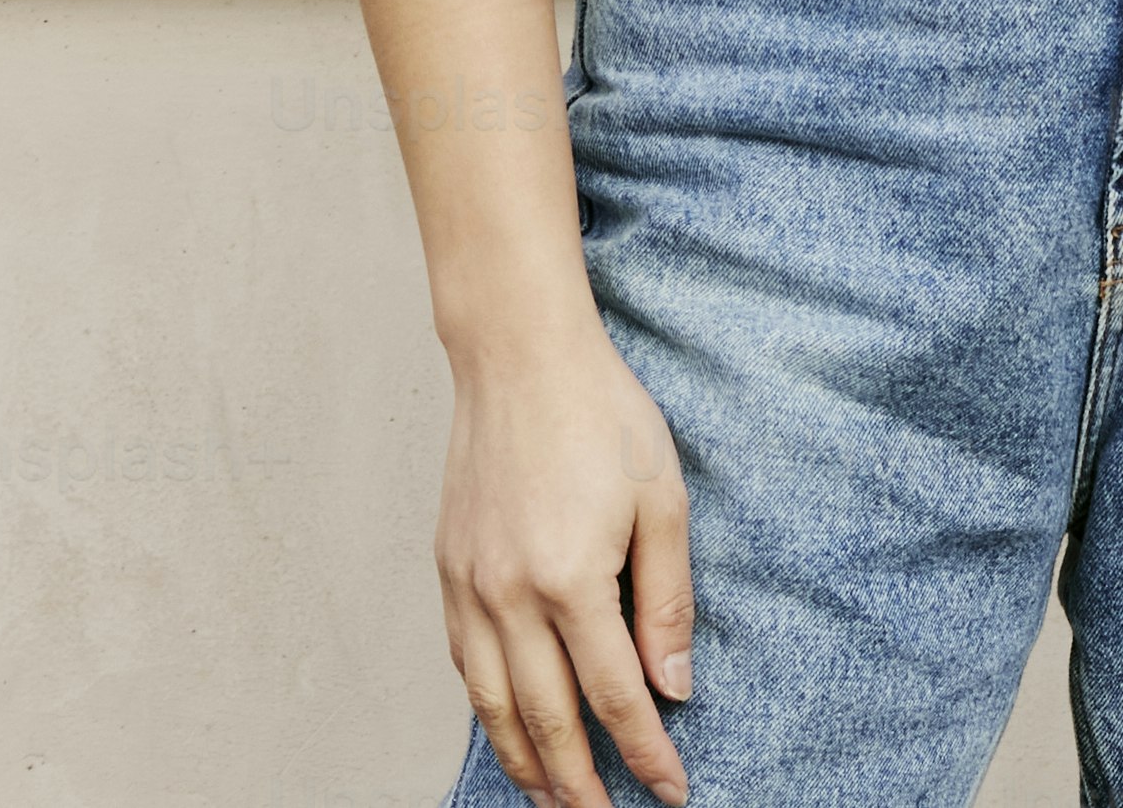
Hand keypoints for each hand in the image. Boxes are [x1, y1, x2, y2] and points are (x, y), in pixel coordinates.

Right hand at [436, 308, 694, 807]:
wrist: (519, 359)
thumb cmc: (600, 416)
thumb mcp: (662, 500)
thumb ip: (667, 599)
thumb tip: (673, 685)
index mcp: (572, 579)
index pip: (614, 695)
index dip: (643, 751)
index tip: (669, 788)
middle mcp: (510, 595)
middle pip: (547, 718)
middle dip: (579, 780)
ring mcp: (470, 586)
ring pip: (495, 704)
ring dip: (524, 760)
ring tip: (552, 798)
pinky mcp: (448, 571)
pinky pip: (466, 663)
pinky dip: (487, 708)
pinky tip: (508, 725)